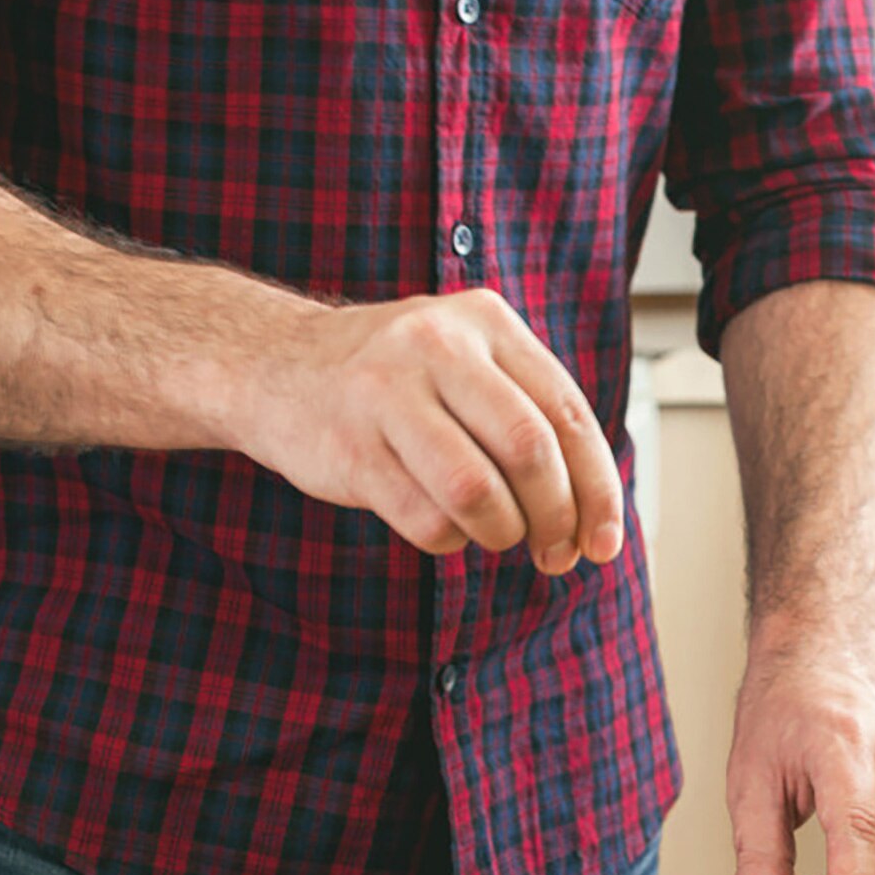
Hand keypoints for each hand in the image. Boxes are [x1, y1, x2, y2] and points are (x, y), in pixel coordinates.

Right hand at [231, 289, 622, 569]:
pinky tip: (443, 523)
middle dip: (556, 517)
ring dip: (502, 533)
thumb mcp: (469, 364)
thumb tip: (596, 520)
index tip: (604, 542)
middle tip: (556, 553)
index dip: (598, 489)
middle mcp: (438, 344)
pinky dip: (450, 540)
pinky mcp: (349, 448)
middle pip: (531, 450)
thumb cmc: (397, 382)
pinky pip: (427, 520)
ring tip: (497, 534)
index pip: (569, 414)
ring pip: (479, 492)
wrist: (270, 364)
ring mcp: (386, 393)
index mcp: (486, 321)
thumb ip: (532, 417)